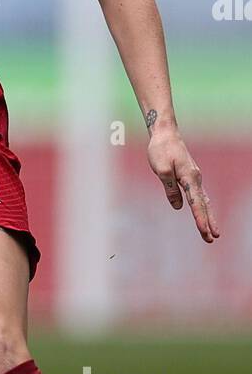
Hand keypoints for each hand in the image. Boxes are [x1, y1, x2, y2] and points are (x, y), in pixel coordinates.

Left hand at [147, 125, 218, 242]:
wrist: (165, 134)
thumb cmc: (161, 150)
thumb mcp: (161, 170)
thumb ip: (170, 189)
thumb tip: (177, 207)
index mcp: (189, 177)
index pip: (196, 203)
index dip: (200, 219)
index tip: (205, 232)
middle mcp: (195, 179)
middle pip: (203, 205)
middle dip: (208, 223)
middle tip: (212, 239)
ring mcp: (194, 178)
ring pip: (203, 201)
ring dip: (208, 217)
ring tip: (212, 233)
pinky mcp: (190, 177)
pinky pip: (199, 196)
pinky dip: (203, 208)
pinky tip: (204, 215)